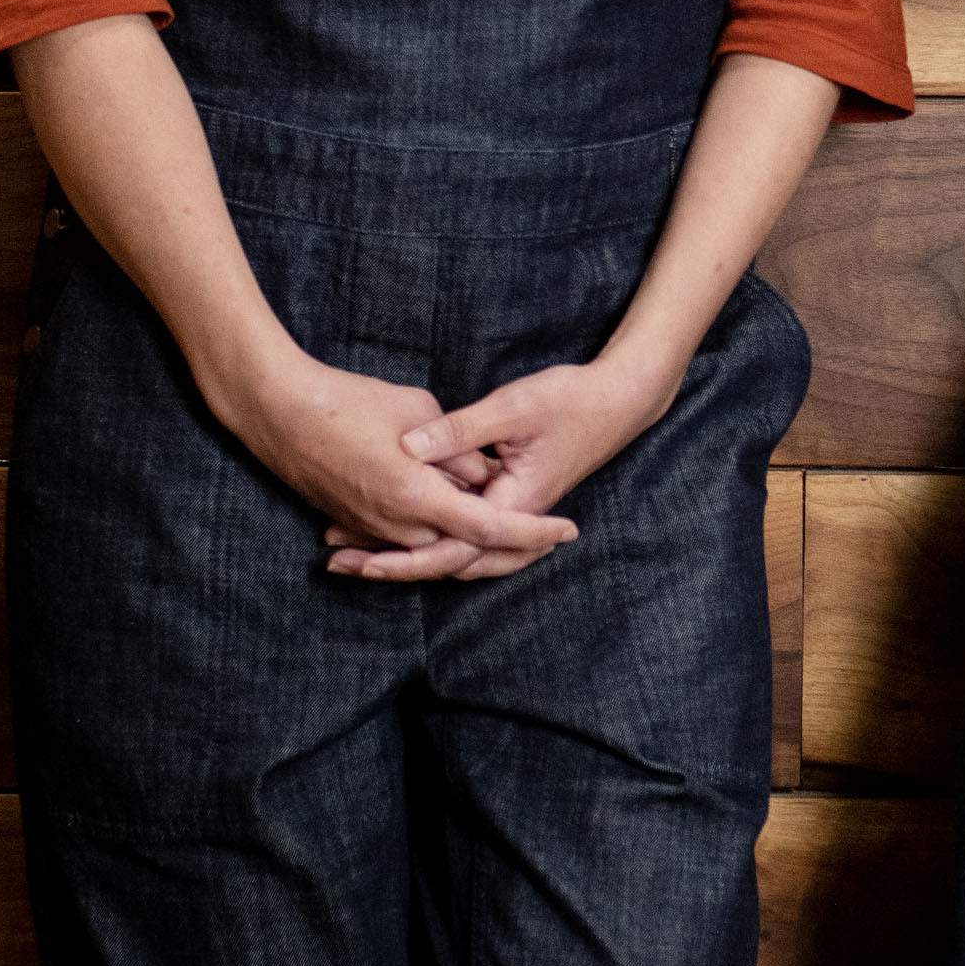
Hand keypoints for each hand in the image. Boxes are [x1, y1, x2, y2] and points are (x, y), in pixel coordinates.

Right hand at [203, 345, 581, 580]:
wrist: (278, 411)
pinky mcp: (354, 522)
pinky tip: (454, 517)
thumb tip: (482, 475)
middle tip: (550, 533)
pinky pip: (402, 539)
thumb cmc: (349, 401)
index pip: (490, 527)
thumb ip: (458, 448)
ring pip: (434, 545)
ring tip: (515, 526)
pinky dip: (431, 531)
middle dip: (506, 539)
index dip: (533, 532)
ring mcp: (372, 529)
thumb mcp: (419, 411)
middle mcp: (396, 525)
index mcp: (418, 497)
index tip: (569, 531)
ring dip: (467, 534)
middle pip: (464, 546)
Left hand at [354, 348, 689, 581]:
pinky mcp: (511, 496)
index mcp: (513, 503)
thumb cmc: (570, 400)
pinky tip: (404, 526)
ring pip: (461, 552)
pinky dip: (436, 536)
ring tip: (360, 552)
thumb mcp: (512, 408)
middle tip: (344, 563)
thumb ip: (459, 430)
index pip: (452, 549)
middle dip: (398, 566)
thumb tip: (408, 447)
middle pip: (452, 561)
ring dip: (413, 554)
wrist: (620, 400)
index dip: (405, 559)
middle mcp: (513, 517)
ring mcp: (514, 510)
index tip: (363, 562)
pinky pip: (470, 531)